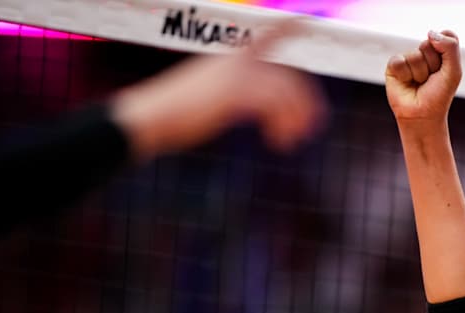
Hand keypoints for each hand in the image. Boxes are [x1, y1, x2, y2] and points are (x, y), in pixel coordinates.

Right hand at [110, 20, 325, 159]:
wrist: (152, 116)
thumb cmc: (176, 112)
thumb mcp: (211, 96)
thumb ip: (236, 95)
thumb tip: (255, 108)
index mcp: (232, 58)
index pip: (271, 34)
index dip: (292, 25)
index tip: (309, 18)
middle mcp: (237, 61)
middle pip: (288, 75)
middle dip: (306, 101)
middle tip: (311, 128)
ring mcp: (236, 75)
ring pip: (284, 92)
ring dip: (295, 119)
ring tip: (291, 141)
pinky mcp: (234, 93)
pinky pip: (272, 104)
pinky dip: (281, 125)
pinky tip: (277, 142)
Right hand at [385, 30, 461, 124]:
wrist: (422, 116)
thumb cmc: (439, 96)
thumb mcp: (453, 72)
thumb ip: (450, 48)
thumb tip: (430, 33)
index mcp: (439, 52)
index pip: (444, 37)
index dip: (446, 56)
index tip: (444, 72)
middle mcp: (423, 53)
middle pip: (428, 45)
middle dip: (433, 65)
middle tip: (430, 80)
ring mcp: (408, 59)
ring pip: (415, 55)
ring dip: (420, 73)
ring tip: (419, 84)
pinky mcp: (393, 66)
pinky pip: (399, 61)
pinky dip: (405, 74)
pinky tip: (407, 83)